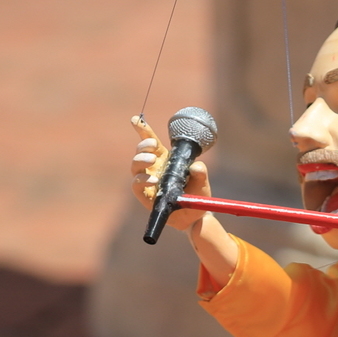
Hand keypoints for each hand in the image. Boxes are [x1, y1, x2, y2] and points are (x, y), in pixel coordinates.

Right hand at [130, 114, 211, 232]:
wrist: (195, 217)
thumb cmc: (196, 195)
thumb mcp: (202, 182)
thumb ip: (200, 172)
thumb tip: (197, 166)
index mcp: (164, 159)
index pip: (151, 141)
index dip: (142, 129)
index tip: (136, 119)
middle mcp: (153, 168)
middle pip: (141, 151)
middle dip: (144, 145)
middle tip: (153, 146)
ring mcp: (147, 181)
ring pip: (135, 166)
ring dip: (141, 160)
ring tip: (152, 159)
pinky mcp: (144, 195)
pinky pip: (136, 185)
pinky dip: (142, 180)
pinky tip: (153, 179)